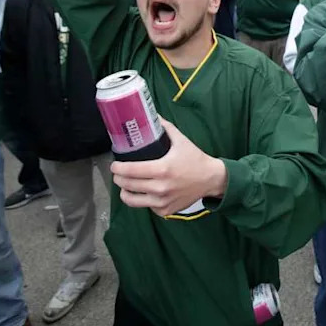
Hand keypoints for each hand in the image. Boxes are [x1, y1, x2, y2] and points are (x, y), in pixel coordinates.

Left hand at [111, 119, 227, 217]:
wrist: (211, 179)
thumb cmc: (195, 159)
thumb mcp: (181, 140)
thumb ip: (165, 128)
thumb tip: (152, 115)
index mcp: (162, 169)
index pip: (131, 170)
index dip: (118, 168)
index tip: (114, 165)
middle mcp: (160, 187)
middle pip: (127, 185)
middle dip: (118, 178)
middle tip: (118, 172)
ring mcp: (162, 201)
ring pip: (131, 200)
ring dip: (125, 192)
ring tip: (126, 185)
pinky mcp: (165, 211)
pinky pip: (146, 207)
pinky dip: (142, 200)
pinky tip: (145, 192)